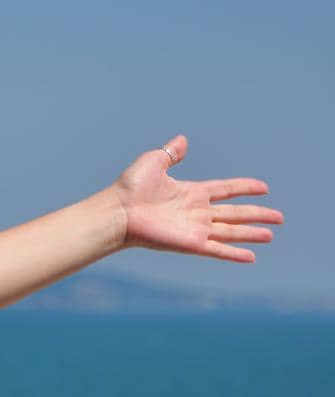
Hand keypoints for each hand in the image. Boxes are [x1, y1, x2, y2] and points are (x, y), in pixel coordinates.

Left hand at [110, 134, 283, 262]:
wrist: (117, 211)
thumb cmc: (130, 187)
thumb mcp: (154, 162)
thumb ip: (172, 152)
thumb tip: (183, 139)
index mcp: (190, 192)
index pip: (225, 189)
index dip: (244, 187)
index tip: (264, 188)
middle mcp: (196, 211)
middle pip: (234, 212)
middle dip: (257, 214)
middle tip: (279, 217)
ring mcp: (194, 228)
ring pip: (231, 231)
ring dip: (251, 233)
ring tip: (271, 235)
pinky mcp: (190, 243)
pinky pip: (217, 249)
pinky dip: (234, 254)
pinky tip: (251, 257)